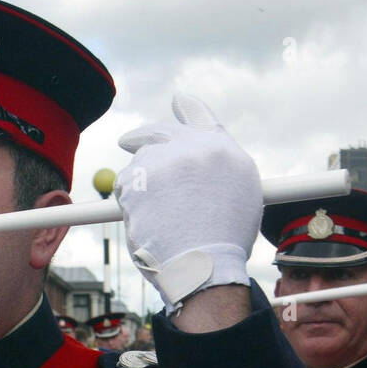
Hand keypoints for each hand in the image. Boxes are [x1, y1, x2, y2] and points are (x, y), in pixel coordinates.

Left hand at [115, 94, 260, 310]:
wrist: (203, 266)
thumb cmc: (225, 241)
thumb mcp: (242, 193)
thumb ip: (221, 165)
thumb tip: (202, 155)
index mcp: (220, 149)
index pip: (198, 115)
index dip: (185, 108)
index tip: (177, 102)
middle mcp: (190, 147)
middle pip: (157, 133)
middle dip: (141, 138)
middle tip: (128, 143)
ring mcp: (160, 162)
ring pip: (139, 164)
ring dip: (141, 183)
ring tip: (161, 217)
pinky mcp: (135, 182)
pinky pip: (124, 186)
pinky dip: (129, 202)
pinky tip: (147, 222)